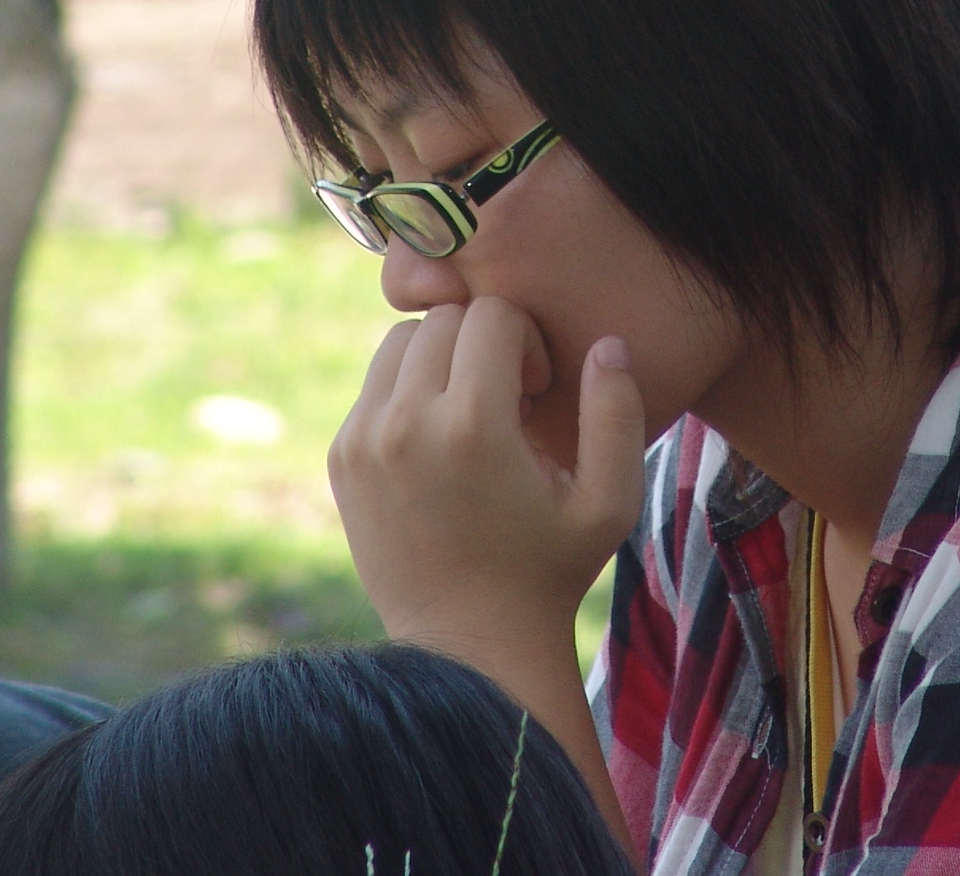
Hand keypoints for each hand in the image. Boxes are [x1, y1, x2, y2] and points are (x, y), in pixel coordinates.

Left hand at [329, 296, 644, 652]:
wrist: (469, 644)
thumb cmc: (550, 570)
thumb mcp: (609, 501)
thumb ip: (618, 411)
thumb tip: (607, 343)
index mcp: (473, 424)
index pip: (491, 313)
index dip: (527, 339)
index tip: (537, 390)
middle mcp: (407, 422)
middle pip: (444, 319)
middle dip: (483, 342)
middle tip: (508, 400)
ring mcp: (363, 439)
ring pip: (401, 341)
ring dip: (440, 360)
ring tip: (470, 414)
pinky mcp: (341, 456)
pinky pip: (375, 385)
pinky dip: (408, 393)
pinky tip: (439, 443)